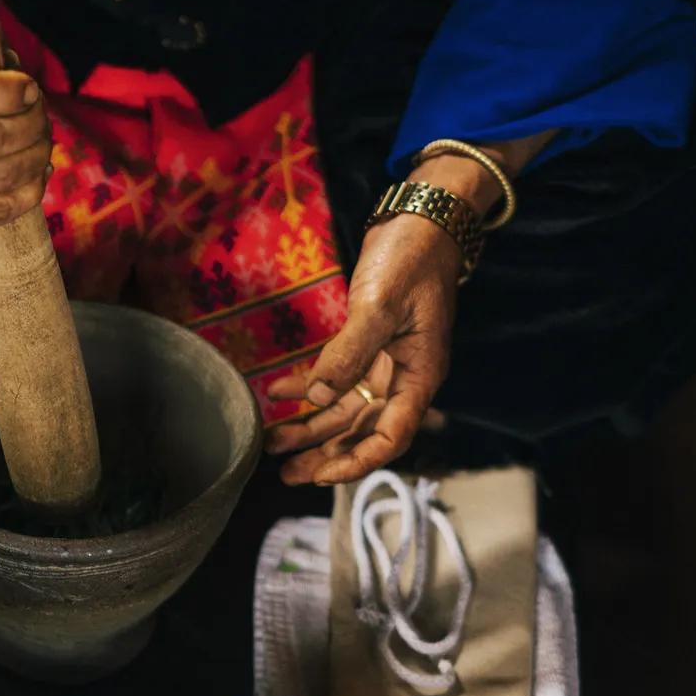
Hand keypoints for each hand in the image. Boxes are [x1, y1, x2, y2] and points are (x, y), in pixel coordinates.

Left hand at [266, 212, 459, 483]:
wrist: (421, 221)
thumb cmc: (411, 259)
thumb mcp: (380, 305)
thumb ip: (349, 352)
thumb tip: (318, 397)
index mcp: (420, 376)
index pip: (391, 437)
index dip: (357, 461)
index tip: (321, 474)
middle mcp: (404, 378)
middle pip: (363, 431)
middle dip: (325, 453)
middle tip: (285, 474)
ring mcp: (386, 363)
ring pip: (346, 410)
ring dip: (311, 427)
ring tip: (273, 444)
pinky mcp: (368, 345)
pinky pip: (336, 379)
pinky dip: (307, 388)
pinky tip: (277, 393)